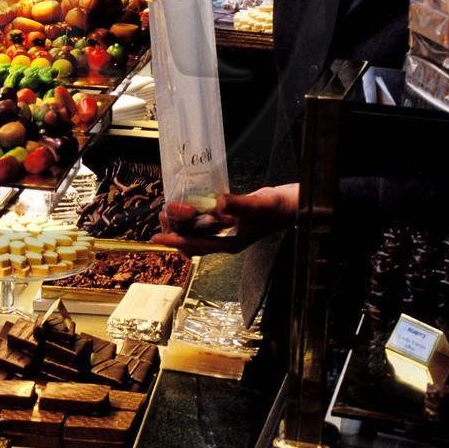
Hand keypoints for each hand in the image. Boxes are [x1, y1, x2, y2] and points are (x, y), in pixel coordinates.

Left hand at [150, 185, 299, 255]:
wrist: (290, 206)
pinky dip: (192, 216)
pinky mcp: (227, 222)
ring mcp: (225, 232)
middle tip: (162, 214)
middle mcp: (225, 241)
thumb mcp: (256, 205)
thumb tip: (216, 203)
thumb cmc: (277, 209)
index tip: (158, 238)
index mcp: (230, 244)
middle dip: (174, 230)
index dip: (176, 240)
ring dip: (181, 223)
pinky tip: (186, 205)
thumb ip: (236, 205)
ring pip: (195, 233)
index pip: (196, 244)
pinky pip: (203, 223)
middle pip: (191, 241)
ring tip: (169, 209)